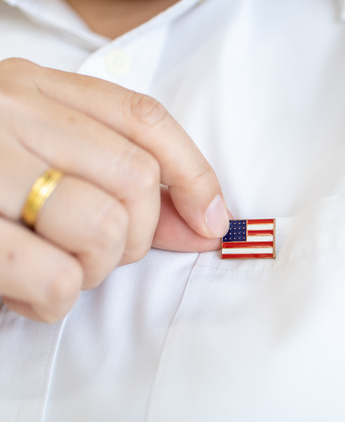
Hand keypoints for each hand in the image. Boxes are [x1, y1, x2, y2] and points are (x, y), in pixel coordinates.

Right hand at [0, 58, 229, 321]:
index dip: (194, 174)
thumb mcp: (37, 151)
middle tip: (98, 251)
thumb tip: (206, 223)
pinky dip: (54, 300)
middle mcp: (6, 113)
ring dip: (94, 268)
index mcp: (31, 86)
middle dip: (136, 237)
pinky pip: (56, 279)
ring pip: (103, 228)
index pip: (144, 120)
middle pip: (134, 181)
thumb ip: (119, 177)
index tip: (212, 219)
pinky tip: (24, 292)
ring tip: (56, 267)